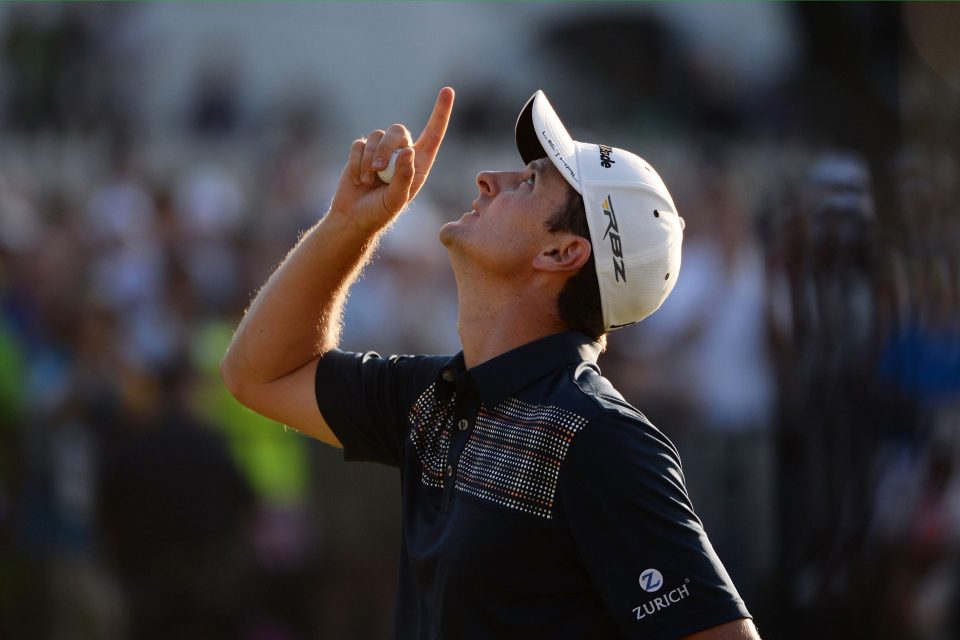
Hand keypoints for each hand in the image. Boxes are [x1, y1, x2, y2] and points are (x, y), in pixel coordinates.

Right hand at [330, 87, 454, 234]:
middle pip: (399, 131)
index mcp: (418, 164)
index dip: (440, 113)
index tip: (448, 90)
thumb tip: (408, 150)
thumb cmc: (379, 212)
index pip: (433, 134)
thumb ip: (404, 176)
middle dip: (387, 148)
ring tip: (367, 180)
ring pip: (377, 136)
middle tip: (378, 169)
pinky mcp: (361, 151)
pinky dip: (356, 162)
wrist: (353, 218)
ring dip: (370, 159)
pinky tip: (358, 179)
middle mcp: (402, 153)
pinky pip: (359, 145)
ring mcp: (381, 151)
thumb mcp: (396, 199)